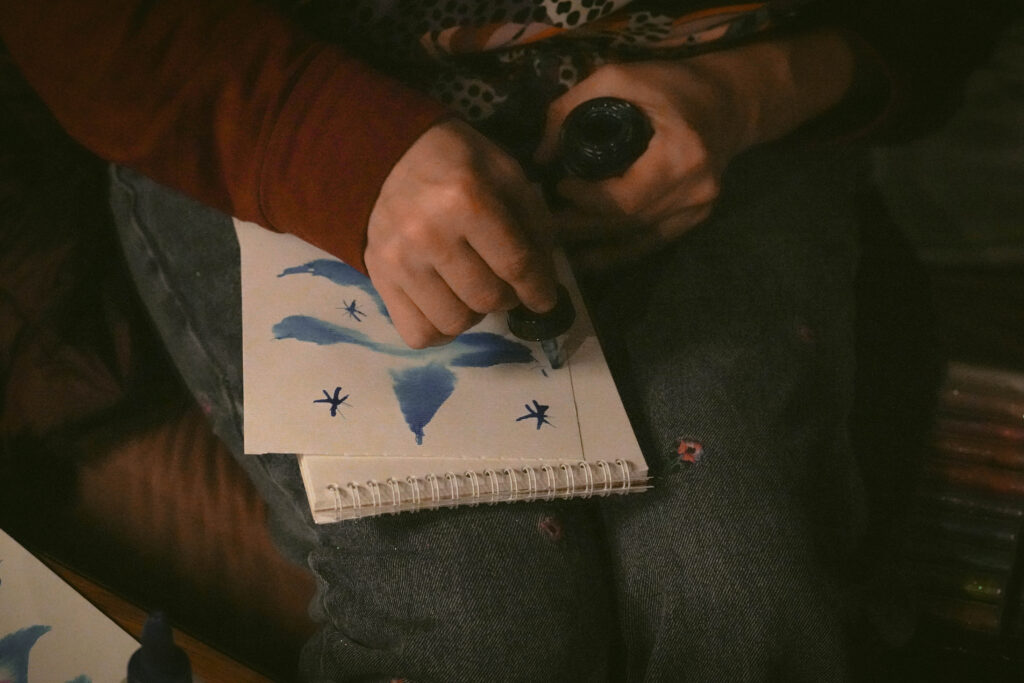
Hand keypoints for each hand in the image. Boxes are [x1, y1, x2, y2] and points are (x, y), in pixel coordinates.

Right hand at [365, 119, 557, 347]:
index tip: (544, 299)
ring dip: (474, 314)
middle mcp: (428, 234)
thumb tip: (544, 283)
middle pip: (487, 298)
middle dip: (506, 297)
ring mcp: (399, 260)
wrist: (387, 155)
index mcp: (467, 200)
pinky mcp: (379, 278)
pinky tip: (446, 305)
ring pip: (455, 322)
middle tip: (503, 283)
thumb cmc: (457, 163)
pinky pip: (418, 334)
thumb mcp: (506, 175)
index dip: (538, 290)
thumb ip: (533, 226)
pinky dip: (440, 330)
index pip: (515, 265)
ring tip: (472, 290)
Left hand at [536, 32, 855, 269]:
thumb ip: (571, 109)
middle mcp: (695, 191)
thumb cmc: (674, 84)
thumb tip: (539, 156)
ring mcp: (699, 210)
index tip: (558, 186)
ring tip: (558, 247)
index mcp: (683, 156)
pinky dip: (618, 253)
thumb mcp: (619, 78)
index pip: (625, 199)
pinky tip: (588, 257)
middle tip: (543, 225)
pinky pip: (652, 244)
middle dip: (581, 228)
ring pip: (639, 242)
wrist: (729, 101)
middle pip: (628, 225)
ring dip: (595, 248)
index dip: (586, 201)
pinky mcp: (696, 219)